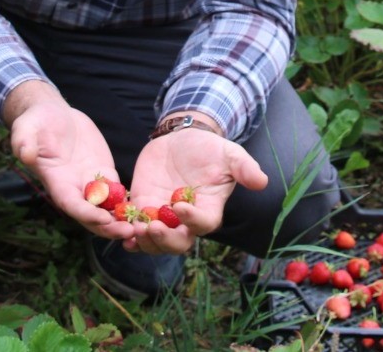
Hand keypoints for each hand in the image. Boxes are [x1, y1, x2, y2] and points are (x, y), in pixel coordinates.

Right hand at [6, 83, 131, 240]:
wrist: (52, 113)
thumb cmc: (35, 121)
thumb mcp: (26, 128)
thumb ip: (24, 142)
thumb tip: (25, 153)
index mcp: (56, 181)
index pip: (71, 204)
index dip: (86, 214)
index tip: (104, 219)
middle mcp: (73, 187)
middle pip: (91, 215)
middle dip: (108, 226)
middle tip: (129, 232)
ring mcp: (89, 181)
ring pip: (107, 208)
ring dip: (122, 220)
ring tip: (141, 227)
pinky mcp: (103, 171)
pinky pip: (117, 192)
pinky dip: (128, 203)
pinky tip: (145, 210)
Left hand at [123, 125, 267, 254]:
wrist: (182, 138)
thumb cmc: (209, 149)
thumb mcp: (229, 154)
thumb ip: (244, 168)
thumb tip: (262, 181)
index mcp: (209, 209)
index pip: (203, 224)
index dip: (192, 220)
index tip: (179, 206)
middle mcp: (186, 220)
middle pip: (177, 243)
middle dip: (164, 240)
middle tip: (151, 227)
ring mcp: (163, 216)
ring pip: (155, 242)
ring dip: (144, 241)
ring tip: (134, 230)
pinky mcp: (143, 207)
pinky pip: (135, 228)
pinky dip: (127, 234)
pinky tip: (120, 232)